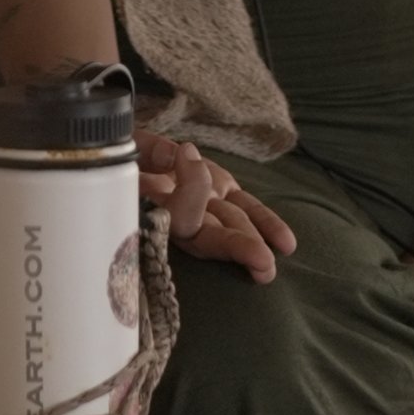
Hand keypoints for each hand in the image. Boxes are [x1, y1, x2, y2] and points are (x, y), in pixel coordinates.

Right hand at [137, 127, 296, 282]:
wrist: (136, 151)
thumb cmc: (126, 154)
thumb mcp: (130, 148)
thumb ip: (152, 153)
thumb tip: (186, 154)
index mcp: (150, 207)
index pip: (173, 208)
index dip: (190, 191)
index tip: (188, 158)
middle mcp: (180, 214)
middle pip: (207, 235)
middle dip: (236, 246)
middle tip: (263, 262)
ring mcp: (206, 206)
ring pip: (231, 227)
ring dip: (255, 244)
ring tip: (272, 266)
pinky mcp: (224, 192)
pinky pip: (249, 209)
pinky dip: (267, 223)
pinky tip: (287, 244)